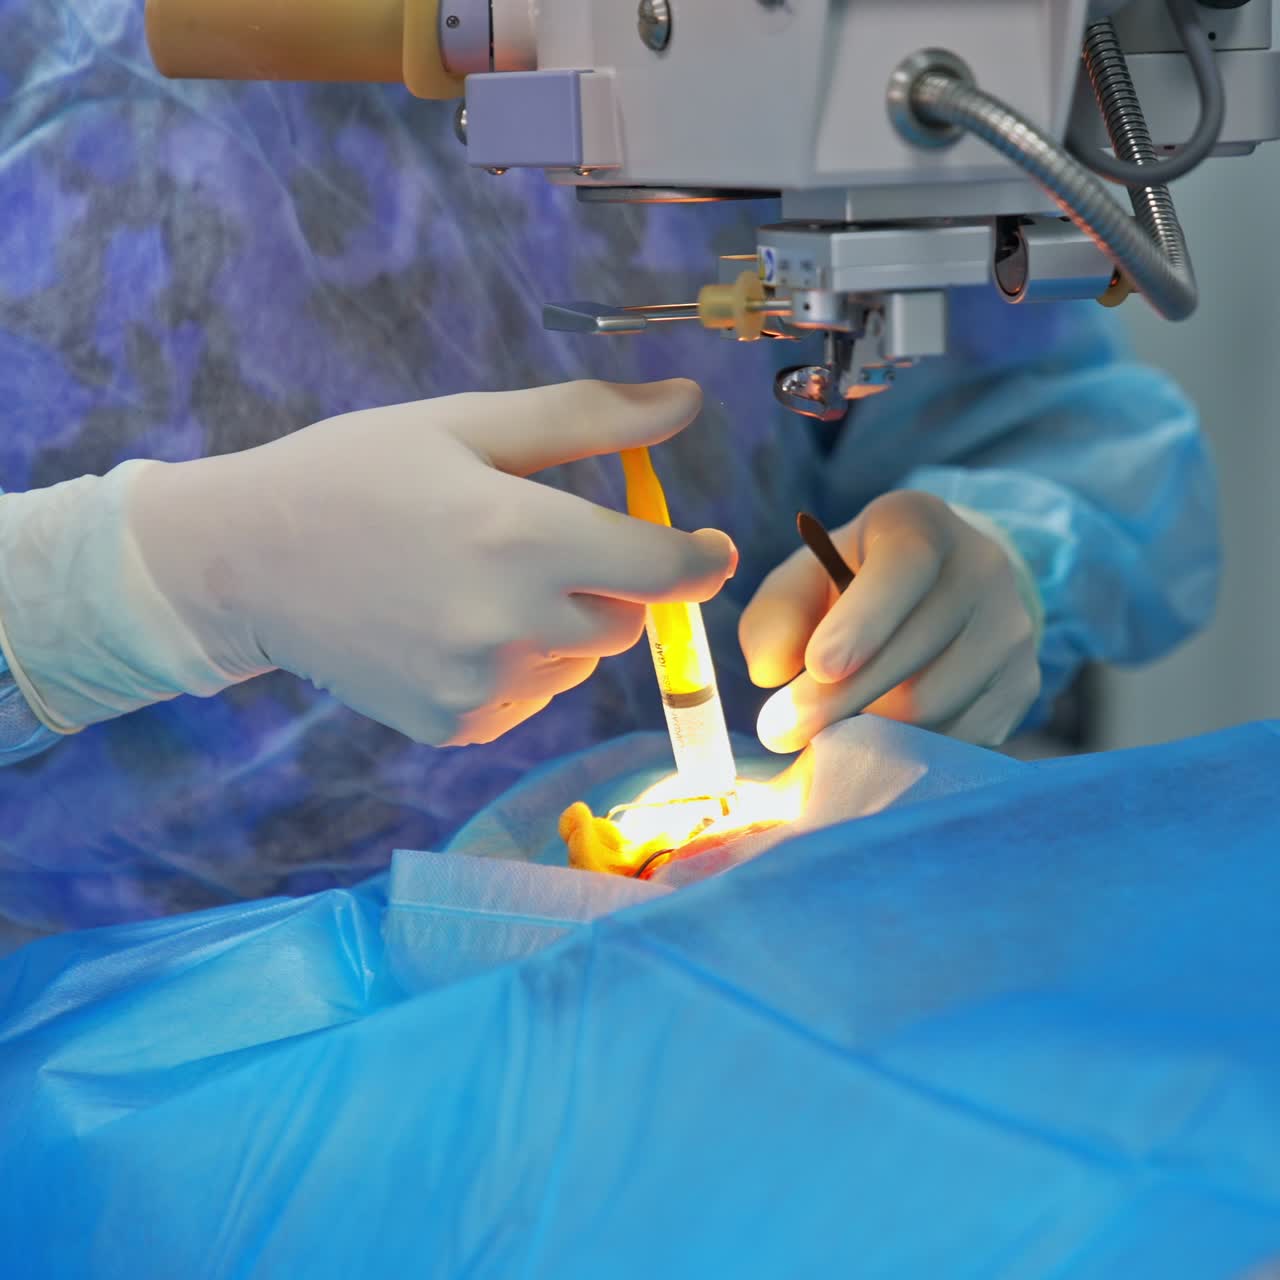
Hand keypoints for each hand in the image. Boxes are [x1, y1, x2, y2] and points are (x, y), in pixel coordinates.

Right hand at [0, 380, 735, 745]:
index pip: (666, 569)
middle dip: (614, 585)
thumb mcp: (467, 425)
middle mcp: (510, 624)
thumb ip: (588, 417)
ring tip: (480, 584)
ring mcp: (481, 687)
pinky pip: (529, 698)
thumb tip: (687, 400)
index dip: (701, 558)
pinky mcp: (455, 726)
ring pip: (579, 662)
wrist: (246, 562)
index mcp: (521, 536)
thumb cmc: (356, 474)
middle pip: (628, 622)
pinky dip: (518, 666)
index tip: (706, 545)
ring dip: (562, 626)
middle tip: (546, 546)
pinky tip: (454, 627)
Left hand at [739, 491, 1039, 752]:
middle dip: (839, 699)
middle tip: (779, 732)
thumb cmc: (847, 589)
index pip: (903, 568)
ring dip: (867, 731)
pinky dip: (907, 750)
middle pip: (915, 651)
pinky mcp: (1022, 684)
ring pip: (935, 704)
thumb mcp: (801, 584)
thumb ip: (774, 618)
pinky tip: (874, 740)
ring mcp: (1011, 629)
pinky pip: (959, 737)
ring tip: (823, 734)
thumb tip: (771, 672)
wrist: (934, 595)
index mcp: (919, 525)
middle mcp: (981, 568)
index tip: (818, 666)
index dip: (862, 620)